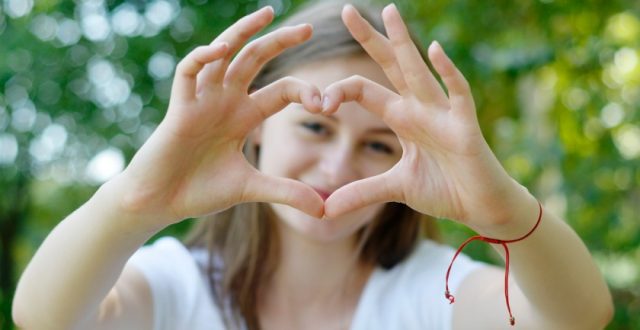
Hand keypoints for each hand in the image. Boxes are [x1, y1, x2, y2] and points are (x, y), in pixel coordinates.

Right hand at [115, 6, 323, 228]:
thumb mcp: (251, 189)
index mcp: (244, 116)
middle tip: (308, 27)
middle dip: (280, 42)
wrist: (160, 204)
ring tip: (266, 13)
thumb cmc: (199, 191)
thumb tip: (323, 209)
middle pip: (255, 60)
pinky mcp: (179, 109)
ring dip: (242, 32)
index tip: (325, 104)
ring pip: (223, 54)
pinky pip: (188, 73)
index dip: (304, 91)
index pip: (281, 90)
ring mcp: (202, 101)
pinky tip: (221, 50)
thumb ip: (285, 192)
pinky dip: (202, 58)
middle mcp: (225, 101)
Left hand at [323, 4, 532, 233]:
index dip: (340, 91)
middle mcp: (419, 108)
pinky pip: (457, 94)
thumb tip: (324, 209)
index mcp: (402, 118)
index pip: (364, 91)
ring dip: (403, 42)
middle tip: (345, 10)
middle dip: (369, 39)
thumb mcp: (394, 189)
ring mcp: (442, 114)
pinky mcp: (464, 127)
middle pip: (390, 66)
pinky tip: (435, 49)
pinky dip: (448, 73)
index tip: (319, 102)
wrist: (481, 208)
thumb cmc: (444, 190)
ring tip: (388, 11)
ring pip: (419, 71)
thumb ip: (361, 193)